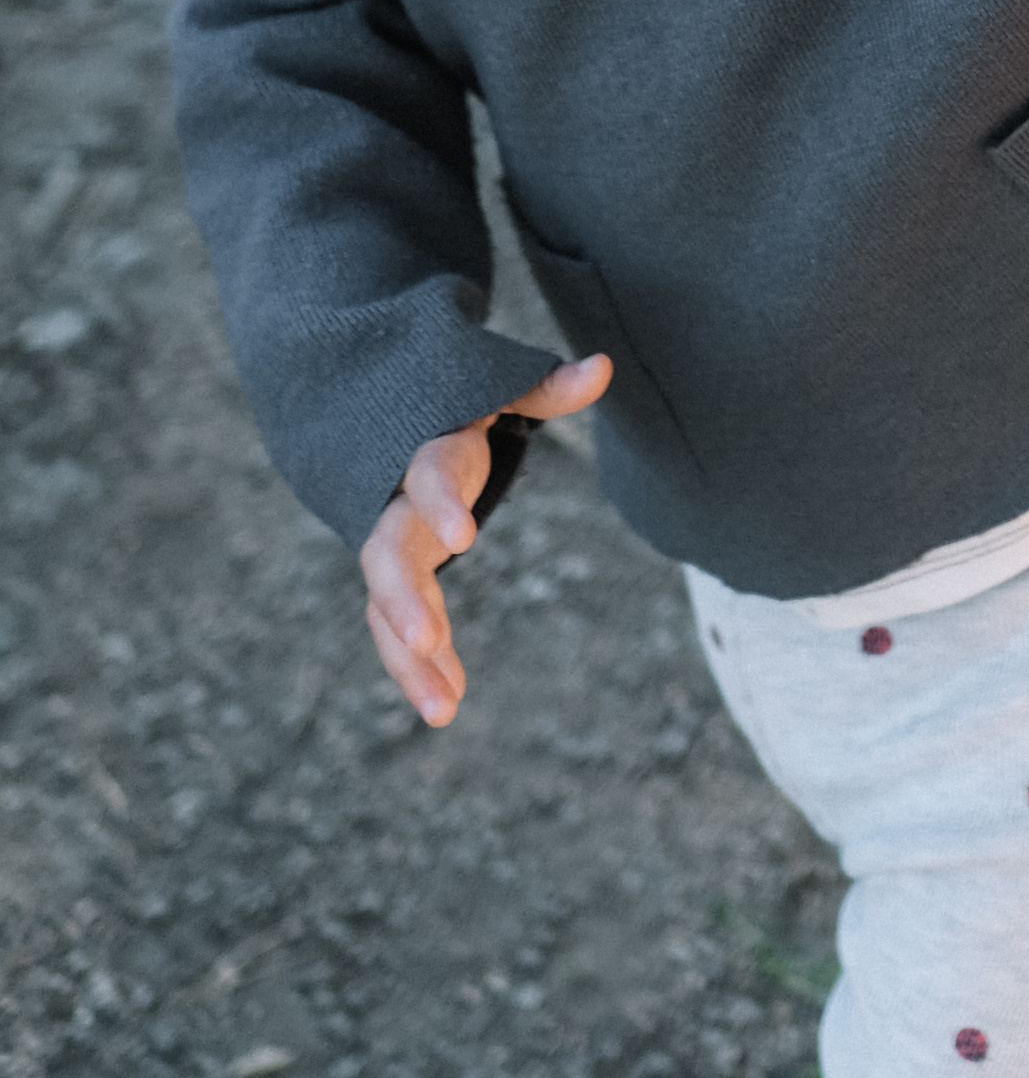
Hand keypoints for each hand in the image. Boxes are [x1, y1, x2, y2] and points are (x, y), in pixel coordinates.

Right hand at [359, 352, 611, 726]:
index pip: (429, 474)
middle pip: (387, 552)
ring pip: (383, 605)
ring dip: (408, 658)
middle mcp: (397, 503)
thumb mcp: (501, 387)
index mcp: (427, 450)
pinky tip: (448, 702)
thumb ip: (547, 387)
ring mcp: (391, 543)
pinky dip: (419, 664)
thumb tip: (602, 366)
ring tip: (443, 710)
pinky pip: (397, 625)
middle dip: (402, 598)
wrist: (377, 414)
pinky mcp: (395, 576)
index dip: (441, 503)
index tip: (465, 539)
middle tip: (428, 641)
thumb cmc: (455, 401)